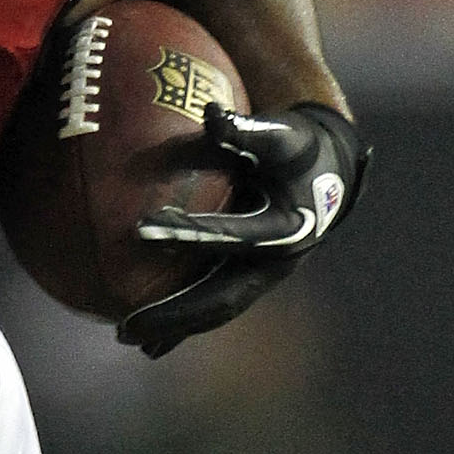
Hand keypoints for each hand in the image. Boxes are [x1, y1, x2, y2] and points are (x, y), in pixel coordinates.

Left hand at [120, 101, 369, 357]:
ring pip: (215, 311)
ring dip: (174, 328)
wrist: (327, 173)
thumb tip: (212, 113)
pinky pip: (213, 307)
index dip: (189, 234)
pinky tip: (147, 340)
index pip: (230, 235)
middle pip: (221, 297)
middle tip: (127, 324)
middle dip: (175, 314)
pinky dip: (183, 324)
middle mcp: (276, 264)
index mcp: (284, 228)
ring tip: (127, 336)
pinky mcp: (251, 282)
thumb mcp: (278, 135)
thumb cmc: (296, 148)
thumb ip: (245, 129)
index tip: (141, 230)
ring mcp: (263, 279)